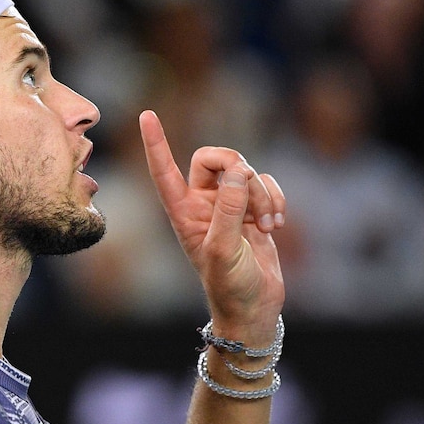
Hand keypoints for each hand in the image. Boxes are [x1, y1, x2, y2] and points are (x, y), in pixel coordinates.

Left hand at [139, 110, 284, 336]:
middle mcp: (202, 203)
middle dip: (238, 168)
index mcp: (183, 212)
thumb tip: (240, 171)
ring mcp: (229, 205)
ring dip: (262, 194)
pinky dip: (275, 199)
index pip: (164, 171)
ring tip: (268, 225)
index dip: (156, 143)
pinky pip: (266, 184)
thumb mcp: (224, 251)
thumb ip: (229, 210)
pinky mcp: (254, 209)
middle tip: (251, 190)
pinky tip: (276, 224)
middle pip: (215, 158)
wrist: (255, 308)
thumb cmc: (230, 286)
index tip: (147, 115)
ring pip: (246, 172)